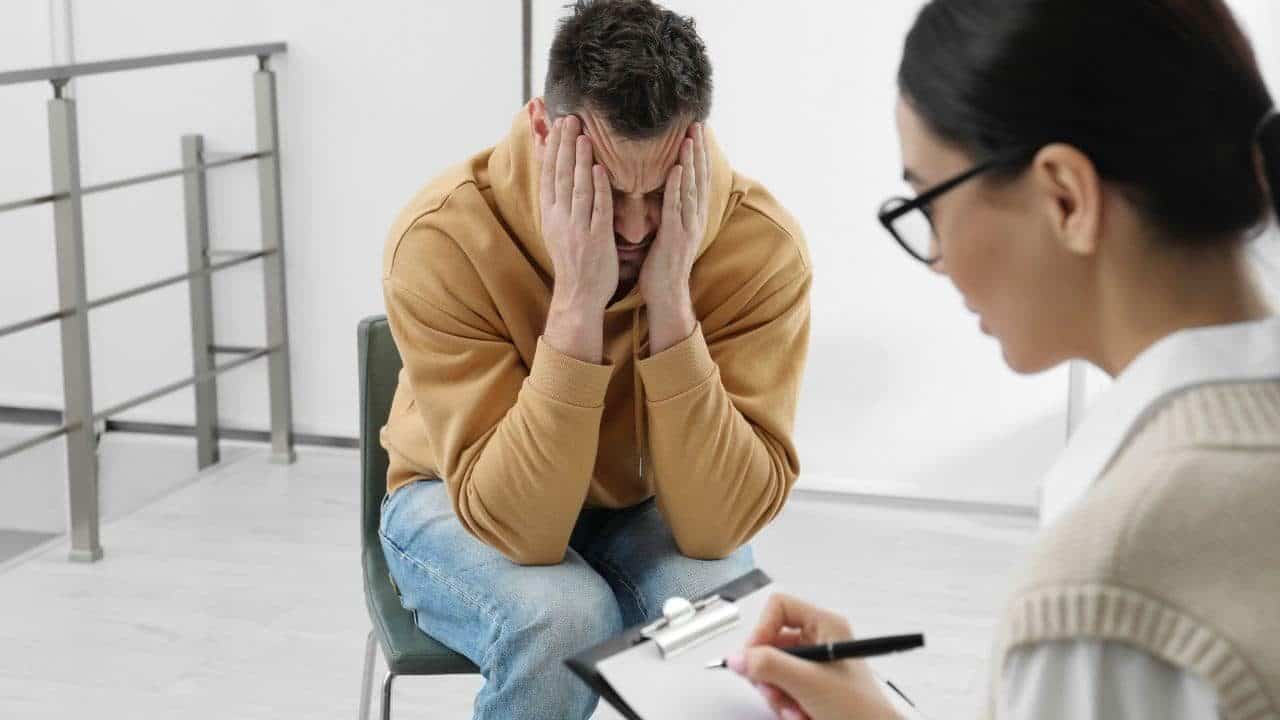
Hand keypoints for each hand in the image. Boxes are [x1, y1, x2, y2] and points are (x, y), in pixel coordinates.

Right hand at [538, 115, 615, 361]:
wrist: (578, 295)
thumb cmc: (573, 260)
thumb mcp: (559, 228)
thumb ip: (560, 201)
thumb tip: (559, 176)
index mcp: (550, 215)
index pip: (549, 175)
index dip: (552, 148)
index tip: (555, 124)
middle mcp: (560, 219)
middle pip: (561, 176)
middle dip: (565, 146)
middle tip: (570, 118)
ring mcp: (577, 229)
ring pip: (578, 188)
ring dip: (580, 161)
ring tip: (583, 135)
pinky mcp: (596, 239)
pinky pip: (597, 210)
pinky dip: (599, 189)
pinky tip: (601, 169)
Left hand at [641, 123, 708, 352]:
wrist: (666, 294)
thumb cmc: (662, 264)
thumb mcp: (669, 231)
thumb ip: (669, 210)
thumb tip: (663, 189)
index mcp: (692, 216)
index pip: (697, 179)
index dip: (699, 155)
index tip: (697, 131)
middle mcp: (694, 218)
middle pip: (699, 178)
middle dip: (699, 150)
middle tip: (698, 123)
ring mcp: (687, 227)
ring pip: (690, 188)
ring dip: (691, 162)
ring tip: (690, 137)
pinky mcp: (674, 237)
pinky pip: (675, 207)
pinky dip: (676, 186)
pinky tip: (675, 168)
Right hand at [726, 593, 901, 719]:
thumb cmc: (861, 709)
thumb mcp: (809, 682)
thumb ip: (770, 666)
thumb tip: (739, 657)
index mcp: (825, 625)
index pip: (779, 607)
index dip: (762, 630)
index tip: (754, 656)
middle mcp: (818, 640)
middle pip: (770, 642)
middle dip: (769, 673)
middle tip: (774, 690)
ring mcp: (813, 664)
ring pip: (771, 668)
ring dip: (777, 694)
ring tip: (794, 710)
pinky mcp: (808, 685)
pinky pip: (780, 688)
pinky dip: (784, 704)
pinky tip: (799, 715)